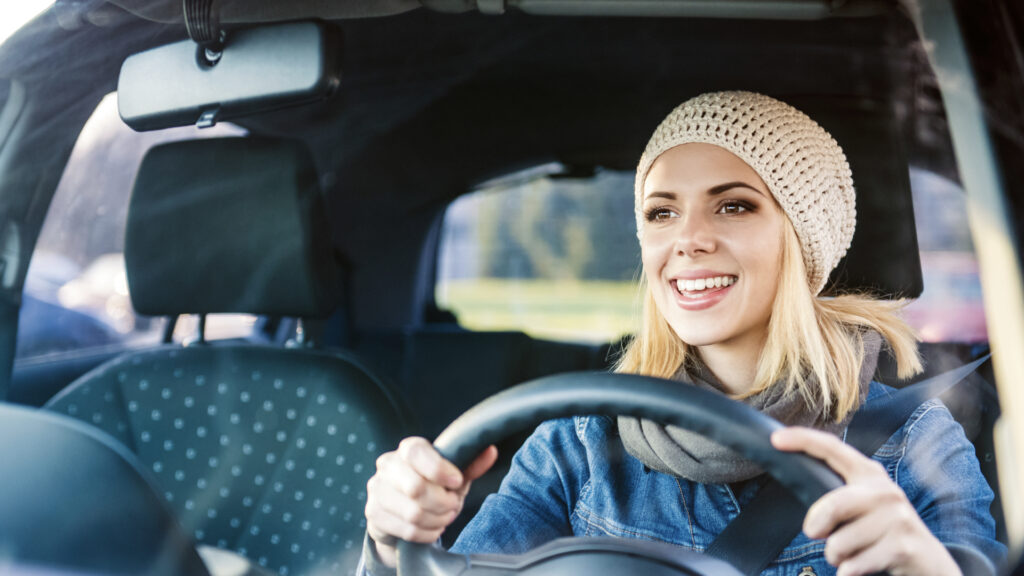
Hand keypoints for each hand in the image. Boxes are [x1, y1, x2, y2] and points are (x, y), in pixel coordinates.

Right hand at [364, 437, 497, 566]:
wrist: (403, 510)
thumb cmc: (432, 487)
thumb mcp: (452, 475)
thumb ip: (470, 465)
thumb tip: (491, 451)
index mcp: (408, 449)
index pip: (418, 453)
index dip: (440, 470)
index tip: (456, 482)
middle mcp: (388, 465)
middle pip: (416, 487)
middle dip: (442, 502)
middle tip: (452, 505)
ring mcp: (377, 490)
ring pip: (413, 513)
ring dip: (437, 519)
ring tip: (445, 517)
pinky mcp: (374, 513)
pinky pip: (407, 530)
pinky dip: (427, 533)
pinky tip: (433, 527)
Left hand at [771, 427, 960, 575]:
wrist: (930, 565)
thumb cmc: (885, 534)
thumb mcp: (864, 508)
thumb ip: (837, 498)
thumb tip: (808, 514)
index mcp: (869, 475)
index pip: (833, 449)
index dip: (803, 440)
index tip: (776, 439)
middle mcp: (885, 491)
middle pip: (831, 505)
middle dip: (816, 527)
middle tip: (818, 535)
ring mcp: (897, 518)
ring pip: (838, 543)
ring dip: (837, 557)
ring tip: (855, 554)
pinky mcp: (902, 546)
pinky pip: (853, 565)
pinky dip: (849, 572)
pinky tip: (864, 568)